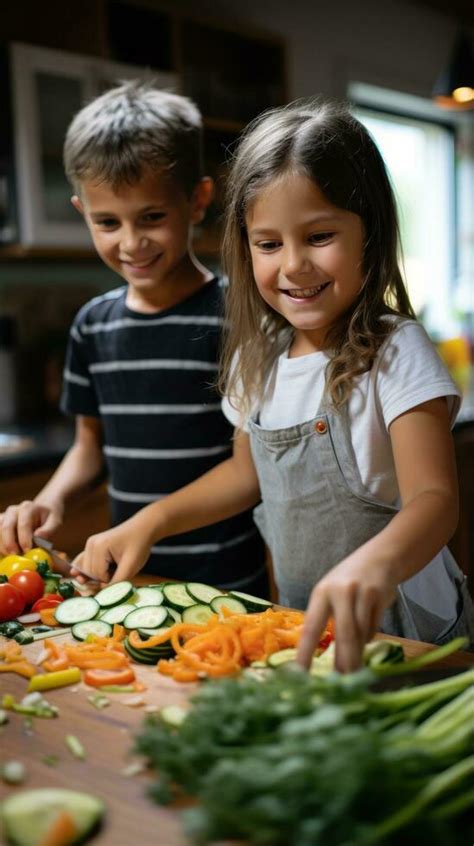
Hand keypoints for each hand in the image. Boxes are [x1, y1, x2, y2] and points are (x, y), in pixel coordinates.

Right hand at [0, 501, 62, 555]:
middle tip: (17, 556)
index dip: (24, 538)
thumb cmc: (48, 518)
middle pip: (6, 527)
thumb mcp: (55, 521)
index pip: (23, 524)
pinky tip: (5, 553)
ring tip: (12, 556)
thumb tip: (38, 536)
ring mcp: (4, 517)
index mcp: (27, 508)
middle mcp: (13, 511)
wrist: (40, 512)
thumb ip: (49, 529)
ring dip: (2, 546)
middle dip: (10, 544)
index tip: (27, 550)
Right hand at [70, 515, 156, 583]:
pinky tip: (77, 575)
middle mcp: (91, 544)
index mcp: (99, 547)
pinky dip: (84, 569)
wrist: (142, 529)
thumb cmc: (139, 545)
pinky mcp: (91, 546)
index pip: (98, 575)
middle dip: (102, 578)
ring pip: (86, 569)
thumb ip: (118, 581)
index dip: (110, 580)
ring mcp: (90, 544)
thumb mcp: (132, 566)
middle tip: (118, 572)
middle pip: (90, 573)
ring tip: (110, 572)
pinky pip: (83, 561)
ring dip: (96, 575)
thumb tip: (102, 590)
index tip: (122, 573)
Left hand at [296, 549, 396, 672]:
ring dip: (357, 655)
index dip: (306, 653)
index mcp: (321, 593)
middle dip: (343, 662)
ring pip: (360, 634)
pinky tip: (365, 637)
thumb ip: (323, 617)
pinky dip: (368, 637)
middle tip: (340, 684)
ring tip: (353, 672)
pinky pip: (374, 628)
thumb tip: (315, 654)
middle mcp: (340, 592)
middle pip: (344, 635)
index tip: (300, 674)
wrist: (379, 558)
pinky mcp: (379, 597)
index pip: (312, 628)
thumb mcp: (329, 592)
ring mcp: (361, 594)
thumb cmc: (347, 581)